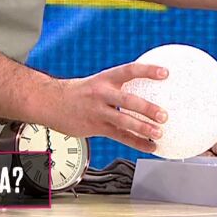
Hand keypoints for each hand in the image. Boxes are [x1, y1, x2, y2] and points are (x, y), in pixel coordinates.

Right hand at [39, 63, 169, 152]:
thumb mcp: (97, 83)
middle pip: (127, 100)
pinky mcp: (95, 127)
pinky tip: (150, 146)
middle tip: (164, 115)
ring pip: (123, 121)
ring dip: (143, 128)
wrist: (51, 102)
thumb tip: (145, 88)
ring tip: (159, 133)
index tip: (165, 72)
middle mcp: (102, 94)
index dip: (147, 71)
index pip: (129, 70)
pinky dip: (136, 142)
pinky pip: (119, 136)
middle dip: (147, 108)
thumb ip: (118, 86)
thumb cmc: (79, 92)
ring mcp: (98, 111)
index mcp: (105, 78)